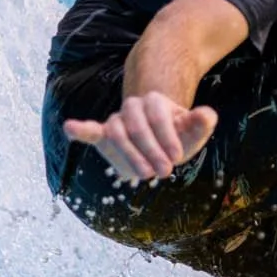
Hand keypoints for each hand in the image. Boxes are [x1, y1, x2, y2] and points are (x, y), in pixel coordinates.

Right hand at [64, 92, 218, 184]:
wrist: (159, 140)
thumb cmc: (178, 135)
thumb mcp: (193, 132)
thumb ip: (202, 123)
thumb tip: (207, 114)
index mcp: (154, 102)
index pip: (157, 115)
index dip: (167, 136)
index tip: (177, 157)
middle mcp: (133, 108)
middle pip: (137, 125)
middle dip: (151, 150)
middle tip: (165, 172)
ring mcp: (117, 121)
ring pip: (117, 133)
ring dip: (131, 155)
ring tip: (145, 174)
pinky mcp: (104, 137)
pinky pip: (90, 131)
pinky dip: (80, 129)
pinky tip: (70, 127)